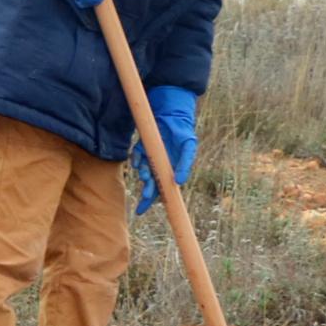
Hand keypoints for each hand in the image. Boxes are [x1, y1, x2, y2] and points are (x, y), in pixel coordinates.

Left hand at [134, 86, 198, 215]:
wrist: (172, 114)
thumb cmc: (183, 132)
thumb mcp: (189, 147)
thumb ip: (186, 164)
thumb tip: (180, 182)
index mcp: (171, 169)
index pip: (161, 189)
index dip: (152, 200)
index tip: (142, 211)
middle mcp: (159, 166)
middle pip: (150, 184)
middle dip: (146, 192)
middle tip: (144, 198)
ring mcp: (149, 157)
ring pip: (143, 170)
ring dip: (144, 174)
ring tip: (146, 175)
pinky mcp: (141, 147)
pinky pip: (136, 156)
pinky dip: (136, 159)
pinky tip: (139, 160)